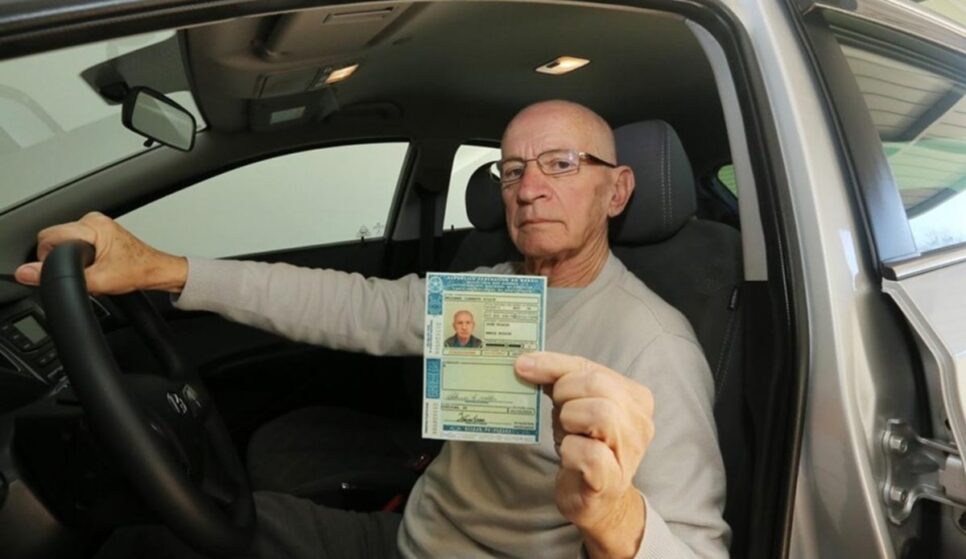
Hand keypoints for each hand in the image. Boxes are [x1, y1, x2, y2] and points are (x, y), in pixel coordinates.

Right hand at [14, 212, 187, 294]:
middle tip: (82, 271)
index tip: (60, 269)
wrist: (156, 271)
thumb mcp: (97, 280)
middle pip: (55, 238)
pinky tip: (95, 264)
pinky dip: (80, 255)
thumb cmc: (137, 271)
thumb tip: (29, 273)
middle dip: (62, 258)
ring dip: (72, 257)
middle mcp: (94, 219)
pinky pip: (76, 241)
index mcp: (92, 225)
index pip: (48, 236)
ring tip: (92, 268)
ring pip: (66, 241)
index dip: (48, 257)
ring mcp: (97, 223)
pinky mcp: (100, 230)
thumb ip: (62, 277)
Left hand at [515, 351, 653, 558]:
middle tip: (557, 410)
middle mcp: (640, 421)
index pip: (592, 367)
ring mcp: (631, 451)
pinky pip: (590, 453)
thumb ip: (557, 380)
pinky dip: (570, 450)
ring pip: (601, 413)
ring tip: (567, 431)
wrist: (595, 499)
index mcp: (635, 397)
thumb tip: (525, 362)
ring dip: (571, 418)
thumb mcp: (574, 406)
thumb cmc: (585, 446)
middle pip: (599, 385)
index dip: (555, 365)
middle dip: (566, 392)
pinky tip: (569, 456)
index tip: (524, 365)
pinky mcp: (613, 479)